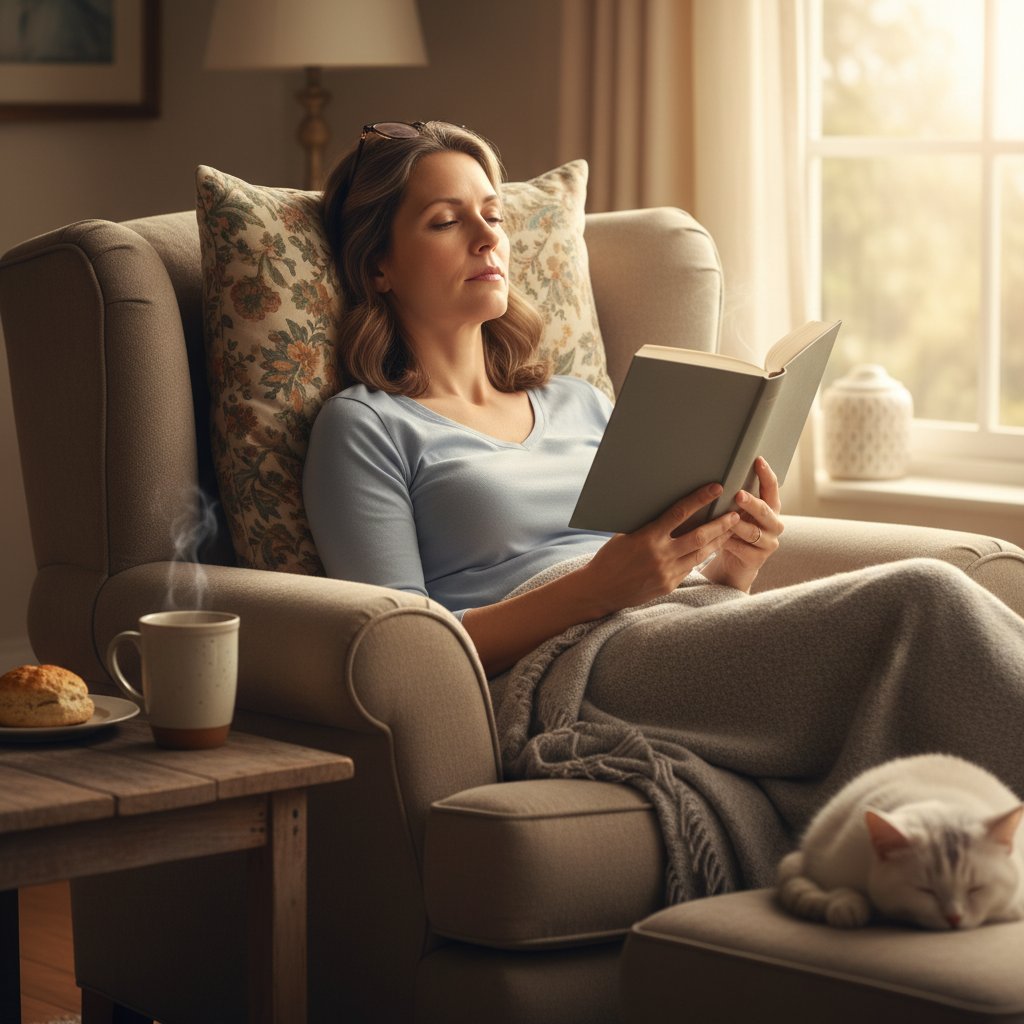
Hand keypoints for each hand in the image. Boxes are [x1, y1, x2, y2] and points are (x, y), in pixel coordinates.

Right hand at [577, 482, 740, 615]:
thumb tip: (669, 508)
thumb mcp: (626, 535)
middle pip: (699, 535)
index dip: (700, 499)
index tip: (717, 488)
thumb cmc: (610, 557)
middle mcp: (660, 555)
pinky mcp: (669, 584)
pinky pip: (690, 567)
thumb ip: (648, 524)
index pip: (680, 513)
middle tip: (736, 512)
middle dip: (721, 523)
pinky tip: (711, 547)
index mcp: (647, 537)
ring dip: (718, 540)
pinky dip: (701, 556)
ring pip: (701, 553)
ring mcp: (667, 572)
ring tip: (732, 529)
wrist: (599, 590)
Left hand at [702, 456, 783, 591]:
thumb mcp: (736, 513)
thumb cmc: (734, 531)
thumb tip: (717, 475)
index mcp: (771, 508)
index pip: (772, 488)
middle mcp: (774, 524)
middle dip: (752, 503)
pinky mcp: (757, 560)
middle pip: (765, 511)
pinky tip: (718, 540)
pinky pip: (742, 549)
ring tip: (728, 520)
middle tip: (738, 495)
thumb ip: (735, 499)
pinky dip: (729, 543)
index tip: (758, 460)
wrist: (735, 565)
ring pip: (753, 532)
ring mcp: (768, 543)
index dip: (766, 474)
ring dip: (739, 525)